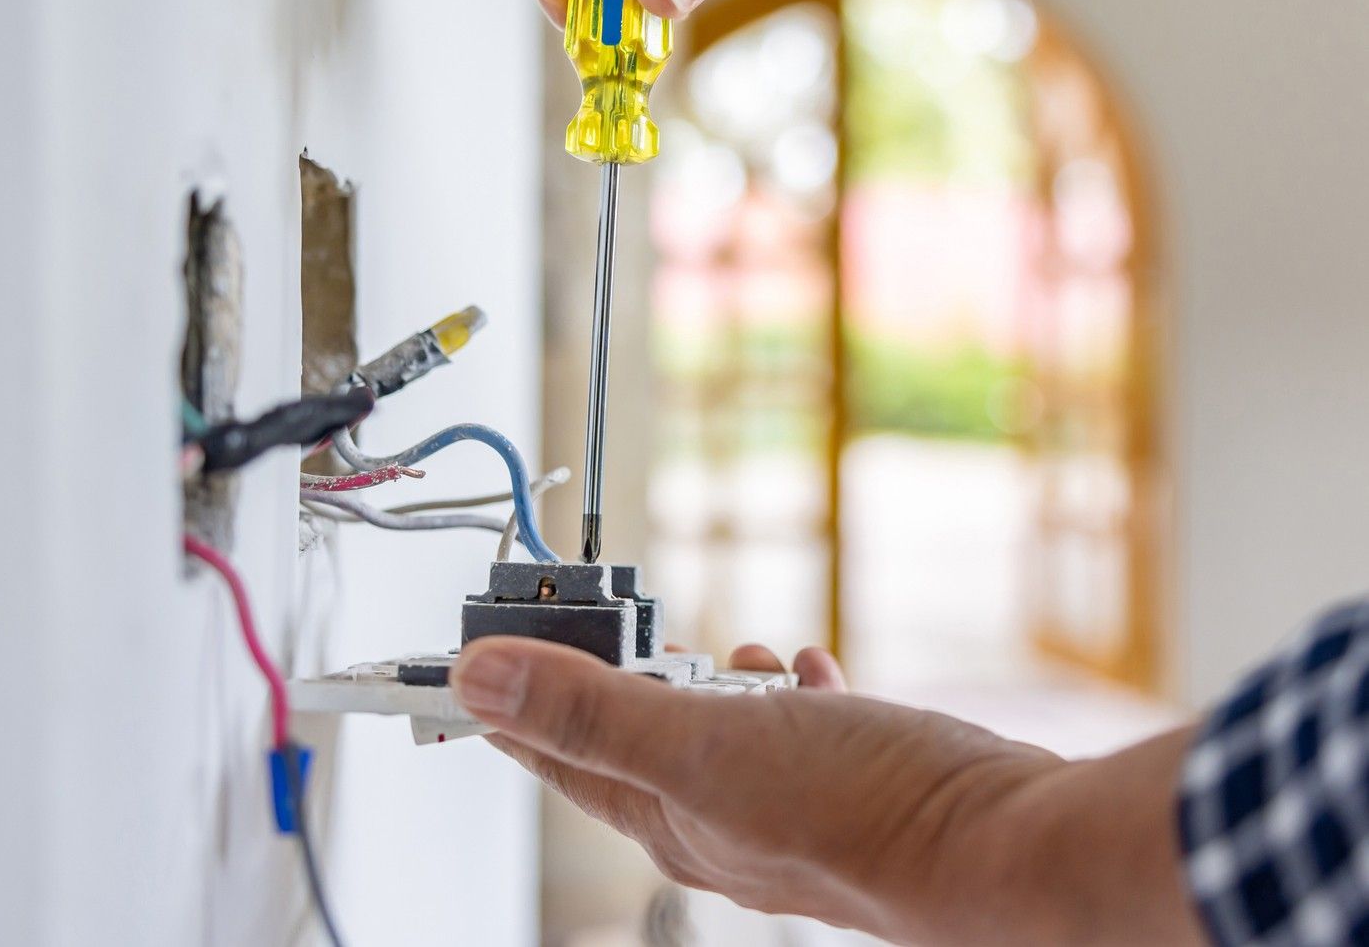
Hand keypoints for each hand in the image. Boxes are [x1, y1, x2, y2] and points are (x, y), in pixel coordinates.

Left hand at [451, 637, 1202, 944]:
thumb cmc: (862, 808)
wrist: (1000, 843)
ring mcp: (780, 802)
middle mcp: (714, 818)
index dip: (505, 707)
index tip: (466, 664)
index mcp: (666, 814)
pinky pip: (788, 728)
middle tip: (594, 624)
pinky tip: (806, 671)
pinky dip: (782, 692)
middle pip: (628, 737)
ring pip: (710, 729)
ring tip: (718, 647)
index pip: (552, 755)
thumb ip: (591, 709)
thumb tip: (482, 678)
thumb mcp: (705, 743)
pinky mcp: (839, 781)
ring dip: (703, 678)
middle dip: (609, 677)